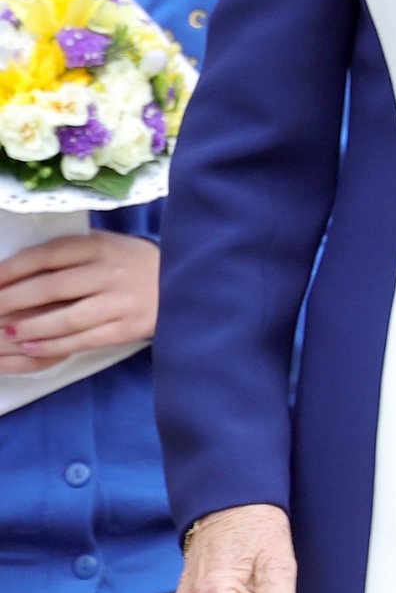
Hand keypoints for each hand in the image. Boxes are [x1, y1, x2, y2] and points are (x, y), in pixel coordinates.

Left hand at [0, 231, 157, 371]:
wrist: (181, 281)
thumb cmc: (131, 263)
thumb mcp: (105, 246)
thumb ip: (71, 254)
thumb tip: (20, 270)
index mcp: (99, 245)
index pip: (48, 255)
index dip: (14, 268)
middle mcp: (109, 271)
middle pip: (52, 287)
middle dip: (12, 300)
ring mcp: (119, 300)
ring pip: (67, 318)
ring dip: (32, 326)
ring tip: (7, 331)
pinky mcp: (127, 326)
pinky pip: (85, 338)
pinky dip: (55, 345)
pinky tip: (32, 346)